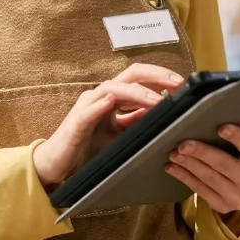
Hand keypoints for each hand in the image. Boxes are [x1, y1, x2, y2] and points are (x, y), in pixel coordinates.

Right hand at [33, 63, 184, 187]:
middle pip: (131, 74)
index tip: (183, 82)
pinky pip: (89, 110)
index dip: (162, 76)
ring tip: (156, 100)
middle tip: (178, 82)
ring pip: (113, 88)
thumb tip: (165, 113)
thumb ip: (137, 121)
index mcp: (114, 97)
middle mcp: (101, 95)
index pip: (140, 77)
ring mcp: (87, 106)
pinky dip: (101, 105)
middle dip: (156, 76)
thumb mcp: (121, 135)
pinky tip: (113, 102)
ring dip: (136, 92)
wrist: (55, 164)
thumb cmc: (87, 148)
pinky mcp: (76, 122)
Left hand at [165, 125, 239, 213]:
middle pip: (224, 165)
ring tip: (173, 153)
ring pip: (209, 178)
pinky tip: (173, 167)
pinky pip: (200, 190)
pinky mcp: (223, 206)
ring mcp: (239, 198)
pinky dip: (184, 177)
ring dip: (188, 164)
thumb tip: (218, 108)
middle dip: (202, 152)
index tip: (220, 128)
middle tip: (183, 144)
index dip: (237, 137)